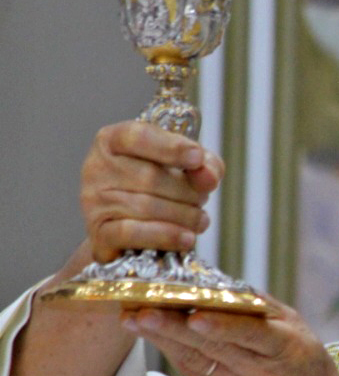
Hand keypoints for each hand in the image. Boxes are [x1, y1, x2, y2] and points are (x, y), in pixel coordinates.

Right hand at [82, 121, 222, 261]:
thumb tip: (208, 176)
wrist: (133, 232)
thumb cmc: (163, 189)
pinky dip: (166, 235)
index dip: (171, 147)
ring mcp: (94, 201)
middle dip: (188, 191)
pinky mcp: (98, 233)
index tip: (197, 157)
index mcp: (114, 140)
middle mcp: (97, 167)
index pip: (139, 137)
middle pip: (150, 177)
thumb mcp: (188, 167)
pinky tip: (187, 238)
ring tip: (199, 220)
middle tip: (202, 200)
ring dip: (184, 216)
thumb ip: (205, 165)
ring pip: (146, 207)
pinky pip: (132, 233)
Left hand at [122, 296, 338, 375]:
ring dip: (163, 339)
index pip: (251, 333)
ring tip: (135, 319)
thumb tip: (222, 287)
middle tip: (142, 310)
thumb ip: (266, 314)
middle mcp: (259, 371)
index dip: (222, 325)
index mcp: (286, 349)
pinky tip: (153, 337)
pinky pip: (194, 373)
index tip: (193, 312)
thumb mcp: (304, 338)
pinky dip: (173, 353)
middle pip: (213, 346)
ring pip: (196, 359)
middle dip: (175, 327)